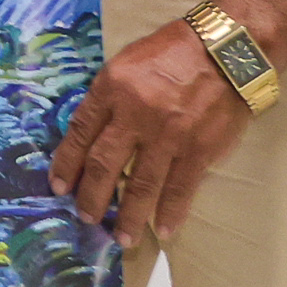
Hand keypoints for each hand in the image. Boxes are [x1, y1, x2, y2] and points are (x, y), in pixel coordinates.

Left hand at [48, 21, 252, 248]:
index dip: (66, 163)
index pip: (80, 132)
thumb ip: (108, 97)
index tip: (58, 186)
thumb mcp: (127, 62)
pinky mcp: (199, 148)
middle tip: (86, 218)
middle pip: (104, 165)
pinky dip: (171, 213)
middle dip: (91, 197)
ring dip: (129, 217)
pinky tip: (163, 230)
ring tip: (122, 238)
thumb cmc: (174, 51)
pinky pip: (180, 188)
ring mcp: (168, 135)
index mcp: (113, 88)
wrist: (228, 48)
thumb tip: (90, 135)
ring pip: (140, 185)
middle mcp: (136, 114)